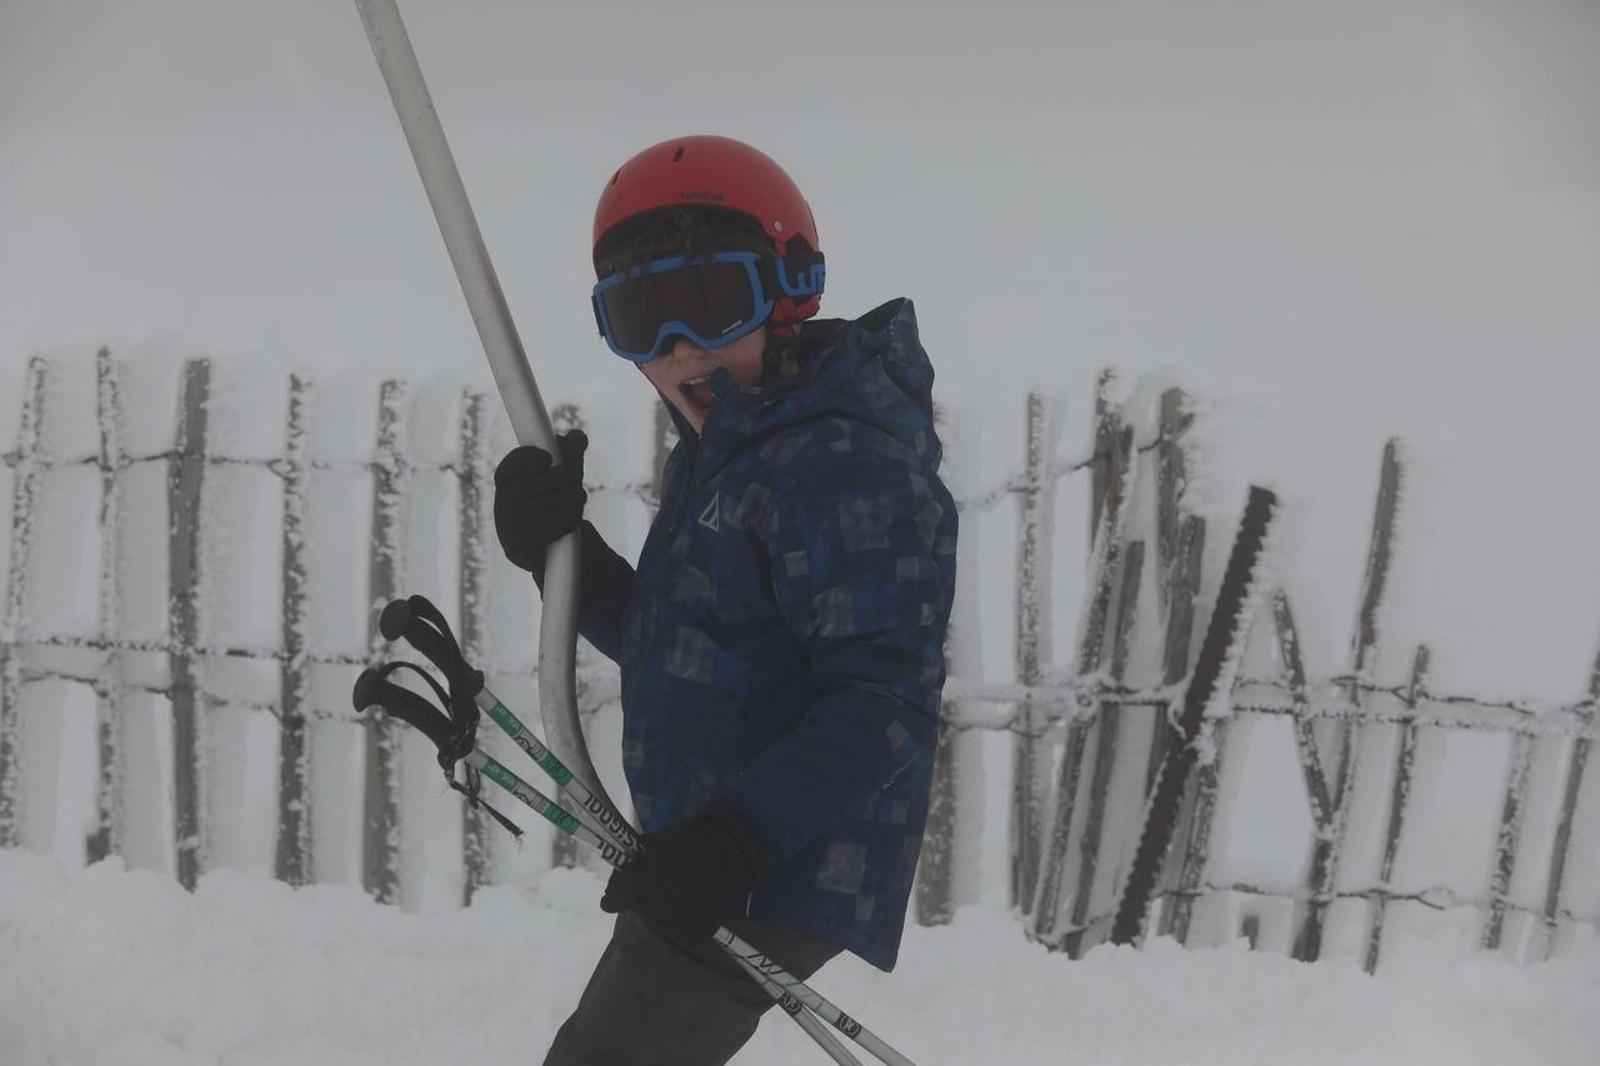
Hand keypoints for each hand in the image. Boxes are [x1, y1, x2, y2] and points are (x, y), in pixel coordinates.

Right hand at [493, 430, 587, 573]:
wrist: (545, 545)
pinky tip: (574, 517)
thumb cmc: (552, 498)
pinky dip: (565, 521)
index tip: (548, 458)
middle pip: (533, 485)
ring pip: (543, 506)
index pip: (510, 466)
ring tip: (580, 497)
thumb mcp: (563, 472)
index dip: (527, 459)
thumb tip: (579, 438)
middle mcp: (501, 503)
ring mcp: (507, 526)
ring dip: (568, 500)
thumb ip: (570, 452)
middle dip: (562, 480)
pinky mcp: (518, 547)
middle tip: (578, 480)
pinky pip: (546, 529)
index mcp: (504, 481)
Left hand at [601, 804, 768, 946]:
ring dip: (666, 909)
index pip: (610, 902)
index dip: (617, 892)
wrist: (729, 851)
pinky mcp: (693, 936)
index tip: (626, 886)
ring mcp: (672, 928)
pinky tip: (697, 901)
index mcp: (635, 891)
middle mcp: (650, 914)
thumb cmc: (687, 840)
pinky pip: (682, 930)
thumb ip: (632, 862)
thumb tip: (623, 871)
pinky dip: (687, 918)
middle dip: (646, 897)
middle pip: (639, 910)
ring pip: (660, 921)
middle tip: (664, 882)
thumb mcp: (653, 843)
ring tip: (684, 891)